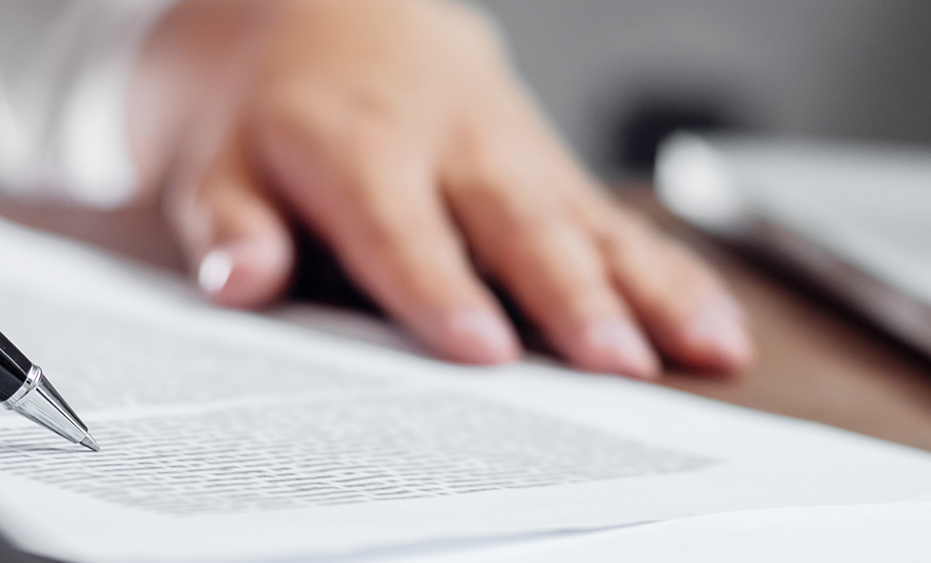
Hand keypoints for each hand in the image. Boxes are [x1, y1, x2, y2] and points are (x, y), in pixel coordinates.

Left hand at [129, 0, 751, 377]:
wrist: (337, 19)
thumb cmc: (275, 114)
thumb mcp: (213, 162)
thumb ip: (227, 225)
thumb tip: (239, 282)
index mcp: (356, 145)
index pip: (400, 226)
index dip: (440, 288)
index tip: (483, 350)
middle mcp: (450, 145)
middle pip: (516, 223)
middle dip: (569, 295)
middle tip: (614, 364)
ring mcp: (515, 153)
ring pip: (589, 221)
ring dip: (650, 289)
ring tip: (705, 350)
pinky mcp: (555, 172)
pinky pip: (620, 222)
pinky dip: (674, 274)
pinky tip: (717, 329)